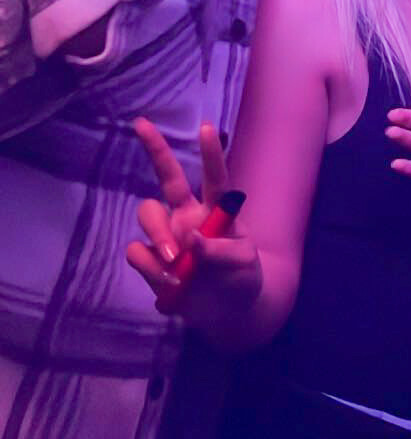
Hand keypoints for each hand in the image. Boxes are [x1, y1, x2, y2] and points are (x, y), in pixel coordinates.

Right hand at [126, 119, 260, 324]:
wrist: (228, 314)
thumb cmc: (242, 279)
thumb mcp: (243, 264)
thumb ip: (220, 251)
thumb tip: (190, 240)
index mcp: (217, 210)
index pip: (215, 177)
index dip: (211, 153)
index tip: (206, 127)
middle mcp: (188, 216)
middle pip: (168, 178)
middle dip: (155, 148)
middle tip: (142, 124)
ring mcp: (168, 237)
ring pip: (147, 215)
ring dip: (159, 236)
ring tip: (175, 262)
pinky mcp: (152, 262)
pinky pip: (138, 253)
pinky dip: (150, 268)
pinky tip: (169, 286)